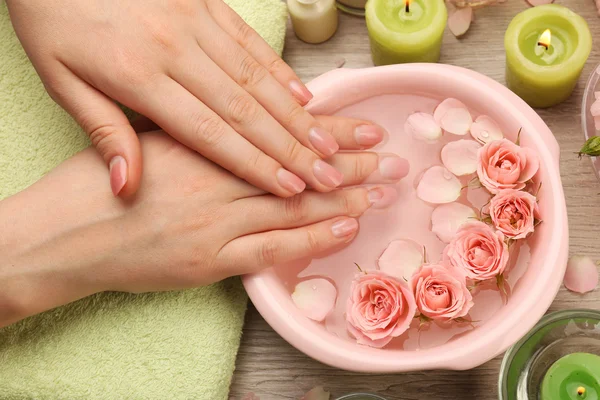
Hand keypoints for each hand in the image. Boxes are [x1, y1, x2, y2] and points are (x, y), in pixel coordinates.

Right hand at [0, 126, 407, 325]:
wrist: (64, 238)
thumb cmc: (100, 187)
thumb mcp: (148, 143)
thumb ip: (199, 138)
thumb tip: (248, 131)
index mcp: (199, 143)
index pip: (277, 133)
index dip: (326, 129)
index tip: (362, 125)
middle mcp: (213, 179)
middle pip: (296, 167)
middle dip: (349, 161)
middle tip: (391, 156)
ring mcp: (213, 223)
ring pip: (292, 205)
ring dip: (343, 197)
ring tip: (383, 188)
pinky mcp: (208, 261)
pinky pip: (270, 248)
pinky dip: (310, 237)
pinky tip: (344, 227)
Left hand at [6, 0, 384, 196]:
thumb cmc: (54, 19)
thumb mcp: (61, 79)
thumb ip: (103, 132)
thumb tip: (128, 187)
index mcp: (138, 77)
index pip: (210, 133)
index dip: (255, 165)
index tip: (290, 189)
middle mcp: (176, 50)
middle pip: (245, 109)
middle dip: (292, 148)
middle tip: (329, 176)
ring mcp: (195, 21)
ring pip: (257, 78)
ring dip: (296, 116)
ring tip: (328, 144)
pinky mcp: (205, 2)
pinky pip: (250, 43)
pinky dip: (281, 72)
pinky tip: (304, 97)